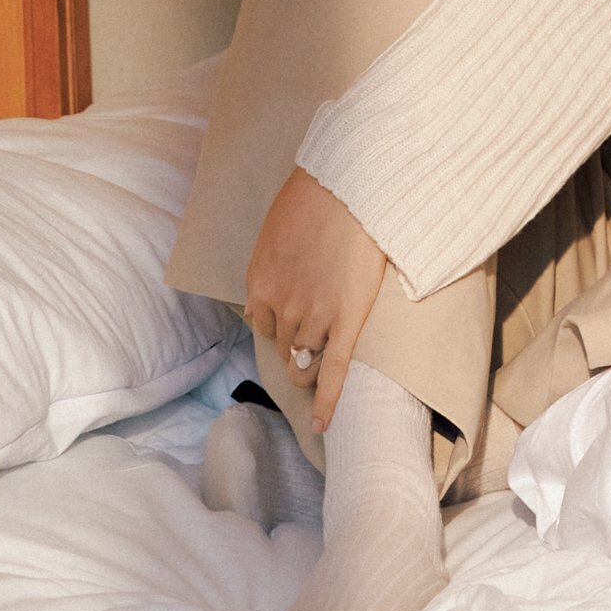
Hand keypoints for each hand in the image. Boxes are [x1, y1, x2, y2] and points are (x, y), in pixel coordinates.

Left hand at [244, 166, 389, 434]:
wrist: (350, 186)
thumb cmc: (315, 198)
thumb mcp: (275, 233)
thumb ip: (270, 269)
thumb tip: (264, 300)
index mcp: (259, 284)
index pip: (263, 322)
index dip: (281, 323)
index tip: (294, 320)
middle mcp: (281, 307)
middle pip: (284, 345)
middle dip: (296, 344)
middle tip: (316, 332)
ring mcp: (313, 318)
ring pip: (305, 360)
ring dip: (311, 361)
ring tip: (328, 353)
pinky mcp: (346, 323)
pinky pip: (335, 372)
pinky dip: (327, 402)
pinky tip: (322, 425)